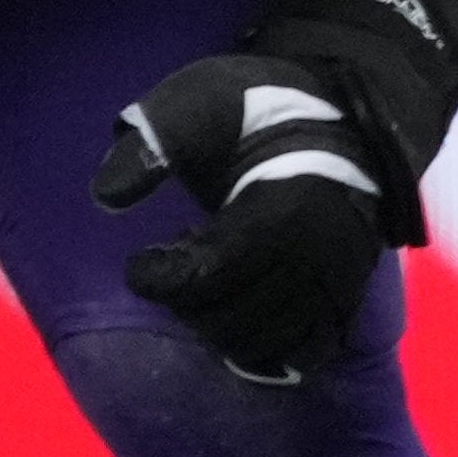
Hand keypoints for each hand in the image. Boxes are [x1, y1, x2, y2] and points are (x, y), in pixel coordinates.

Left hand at [89, 0, 457, 383]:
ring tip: (210, 283)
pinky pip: (309, 350)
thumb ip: (151, 144)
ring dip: (218, 325)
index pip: (203, 280)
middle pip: (226, 317)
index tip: (142, 257)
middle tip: (179, 262)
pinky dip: (269, 352)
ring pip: (262, 342)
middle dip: (184, 299)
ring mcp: (338, 278)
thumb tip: (108, 198)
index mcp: (281, 211)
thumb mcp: (195, 104)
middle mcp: (317, 255)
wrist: (340, 113)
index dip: (155, 277)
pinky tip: (241, 319)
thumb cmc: (258, 108)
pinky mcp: (349, 292)